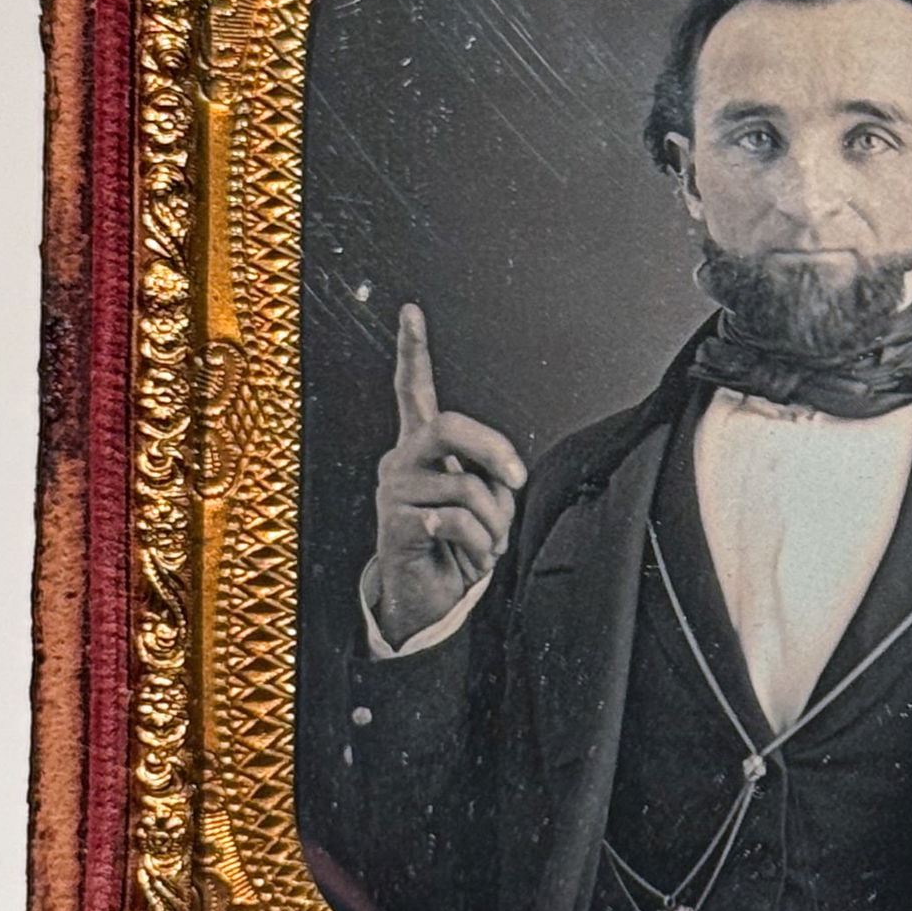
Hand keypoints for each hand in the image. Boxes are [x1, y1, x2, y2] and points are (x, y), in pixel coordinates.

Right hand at [371, 302, 526, 646]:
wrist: (427, 599)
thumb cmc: (456, 546)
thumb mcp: (482, 503)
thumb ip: (487, 477)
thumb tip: (502, 481)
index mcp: (421, 447)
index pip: (412, 391)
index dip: (411, 351)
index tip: (410, 311)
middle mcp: (401, 461)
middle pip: (448, 425)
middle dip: (494, 449)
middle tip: (517, 480)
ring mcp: (394, 492)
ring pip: (466, 487)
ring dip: (496, 523)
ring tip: (488, 543)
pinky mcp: (395, 525)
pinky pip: (456, 522)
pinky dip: (479, 546)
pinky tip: (469, 558)